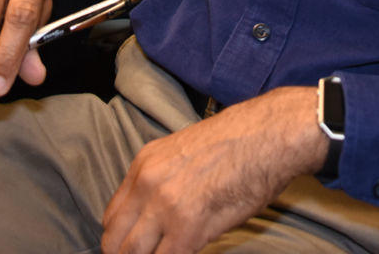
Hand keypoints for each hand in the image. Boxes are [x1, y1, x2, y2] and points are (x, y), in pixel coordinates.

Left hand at [100, 86, 327, 253]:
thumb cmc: (238, 144)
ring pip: (133, 253)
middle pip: (114, 240)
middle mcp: (146, 184)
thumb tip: (157, 219)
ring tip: (169, 253)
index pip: (111, 216)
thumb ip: (163, 184)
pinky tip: (188, 253)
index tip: (134, 248)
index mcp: (144, 164)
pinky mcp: (188, 227)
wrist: (268, 136)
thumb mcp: (184, 153)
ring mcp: (165, 206)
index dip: (120, 239)